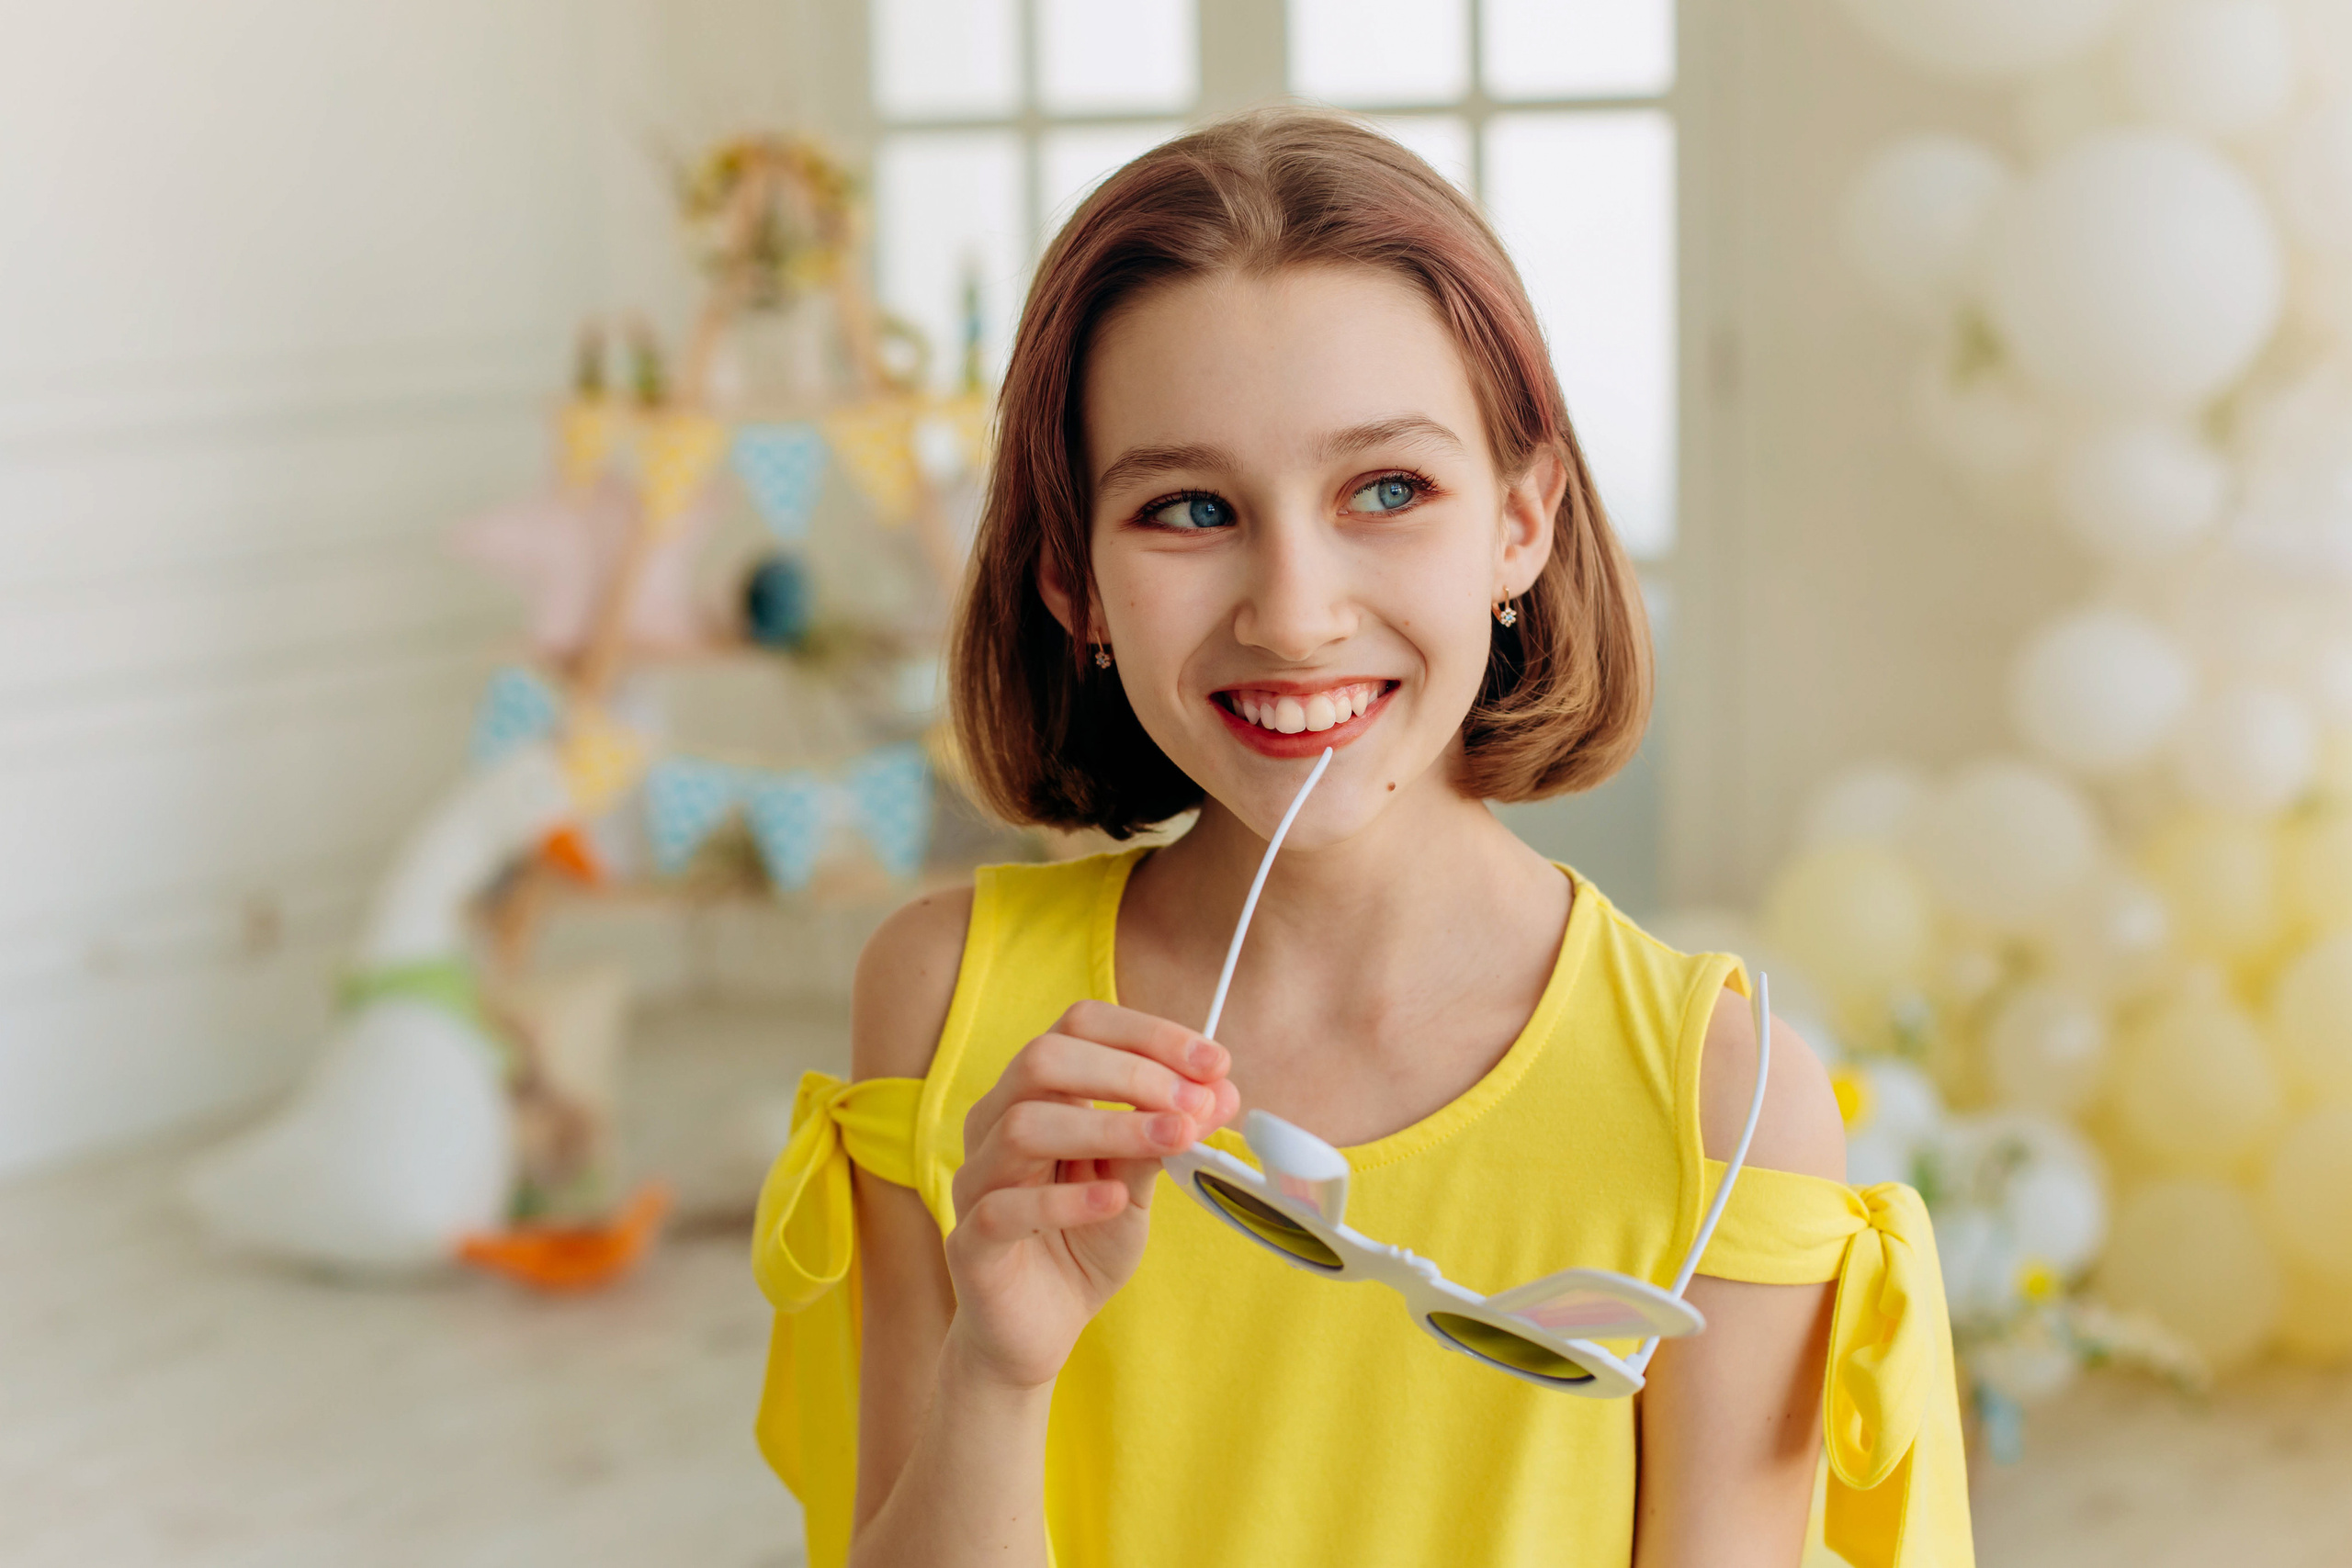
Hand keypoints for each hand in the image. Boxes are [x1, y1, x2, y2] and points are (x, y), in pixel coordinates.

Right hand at [945, 1000, 1239, 1390]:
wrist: (1038, 1332)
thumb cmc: (1082, 1243)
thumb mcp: (1136, 1185)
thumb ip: (1165, 1137)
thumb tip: (1223, 1092)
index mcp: (1037, 1094)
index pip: (1080, 1027)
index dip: (1148, 1035)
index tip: (1214, 1061)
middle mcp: (995, 1123)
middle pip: (1043, 1059)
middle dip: (1128, 1072)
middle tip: (1194, 1103)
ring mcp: (976, 1180)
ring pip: (1022, 1125)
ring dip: (1108, 1126)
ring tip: (1173, 1140)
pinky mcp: (969, 1243)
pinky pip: (1004, 1207)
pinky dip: (1065, 1201)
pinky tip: (1116, 1200)